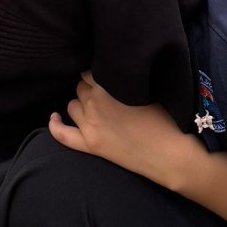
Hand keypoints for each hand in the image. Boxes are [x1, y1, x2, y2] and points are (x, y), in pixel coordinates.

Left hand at [49, 72, 196, 190]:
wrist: (172, 153)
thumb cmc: (167, 119)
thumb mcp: (148, 89)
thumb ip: (125, 80)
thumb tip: (113, 74)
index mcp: (108, 86)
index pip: (90, 72)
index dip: (98, 75)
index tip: (106, 80)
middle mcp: (95, 103)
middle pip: (81, 88)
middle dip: (90, 89)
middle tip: (106, 95)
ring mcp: (90, 125)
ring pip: (72, 105)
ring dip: (80, 104)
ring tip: (95, 108)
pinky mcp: (91, 145)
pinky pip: (62, 134)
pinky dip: (55, 124)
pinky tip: (55, 117)